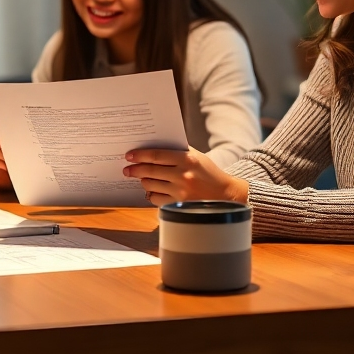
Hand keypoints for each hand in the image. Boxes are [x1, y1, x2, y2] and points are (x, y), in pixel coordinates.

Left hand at [123, 147, 249, 207]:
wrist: (226, 195)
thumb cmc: (208, 173)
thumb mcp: (196, 157)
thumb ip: (177, 151)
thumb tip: (152, 148)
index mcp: (187, 159)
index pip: (157, 155)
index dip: (140, 155)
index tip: (129, 156)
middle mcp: (183, 175)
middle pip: (150, 171)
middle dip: (135, 169)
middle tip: (127, 169)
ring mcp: (180, 192)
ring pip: (151, 185)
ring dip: (144, 181)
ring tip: (143, 178)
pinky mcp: (179, 205)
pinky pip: (156, 199)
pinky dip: (152, 194)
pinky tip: (153, 190)